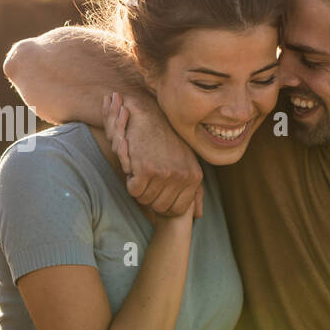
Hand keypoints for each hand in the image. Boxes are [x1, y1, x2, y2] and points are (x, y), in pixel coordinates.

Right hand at [103, 92, 202, 217]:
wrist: (149, 114)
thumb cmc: (167, 140)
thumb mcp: (187, 164)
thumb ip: (195, 191)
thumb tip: (199, 215)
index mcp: (194, 177)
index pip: (177, 210)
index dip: (163, 205)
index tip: (157, 192)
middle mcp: (182, 177)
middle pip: (159, 207)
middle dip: (150, 197)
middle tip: (147, 178)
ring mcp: (164, 173)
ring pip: (144, 199)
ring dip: (139, 187)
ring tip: (143, 168)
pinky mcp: (146, 169)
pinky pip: (134, 190)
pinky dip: (130, 180)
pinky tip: (136, 164)